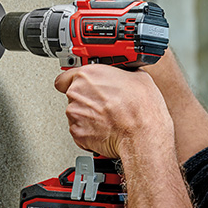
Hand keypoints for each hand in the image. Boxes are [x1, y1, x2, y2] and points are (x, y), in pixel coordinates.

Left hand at [54, 64, 172, 158]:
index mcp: (87, 74)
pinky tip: (105, 128)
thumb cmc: (140, 107)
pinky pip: (79, 130)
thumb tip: (123, 76)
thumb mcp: (136, 76)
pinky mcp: (78, 133)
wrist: (142, 133)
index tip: (82, 85)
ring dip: (87, 115)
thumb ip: (120, 74)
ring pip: (75, 113)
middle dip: (85, 99)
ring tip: (107, 117)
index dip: (74, 82)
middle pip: (72, 95)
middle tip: (103, 103)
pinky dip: (89, 130)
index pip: (65, 77)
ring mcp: (75, 114)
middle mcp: (76, 93)